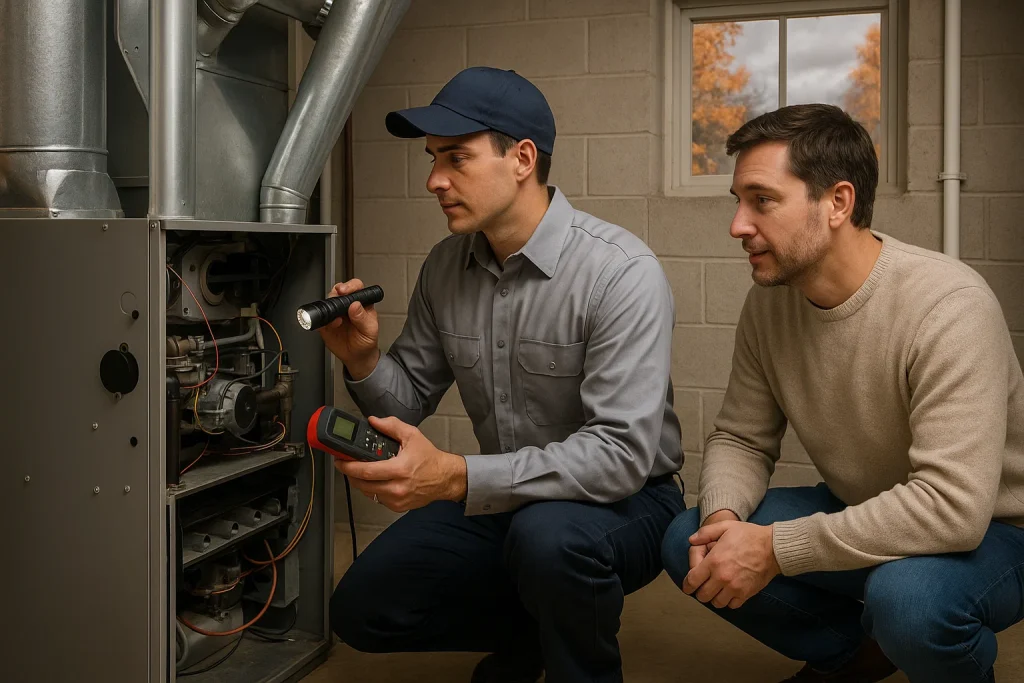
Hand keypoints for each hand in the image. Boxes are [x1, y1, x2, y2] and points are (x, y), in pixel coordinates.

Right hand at [318, 278, 379, 379]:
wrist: (357, 357)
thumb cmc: (366, 342)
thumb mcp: (370, 331)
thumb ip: (363, 318)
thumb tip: (355, 305)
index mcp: (361, 304)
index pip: (356, 288)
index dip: (350, 286)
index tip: (345, 291)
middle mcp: (347, 306)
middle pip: (339, 291)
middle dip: (336, 293)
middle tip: (336, 299)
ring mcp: (335, 313)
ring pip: (328, 302)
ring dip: (329, 307)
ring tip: (336, 319)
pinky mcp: (326, 324)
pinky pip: (320, 318)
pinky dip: (322, 320)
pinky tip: (330, 325)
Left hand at [333, 416, 467, 511]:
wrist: (445, 478)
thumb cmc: (430, 458)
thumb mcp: (412, 436)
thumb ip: (391, 426)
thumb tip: (373, 421)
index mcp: (400, 469)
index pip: (366, 471)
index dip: (348, 466)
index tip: (340, 461)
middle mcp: (397, 487)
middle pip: (362, 485)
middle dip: (350, 474)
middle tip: (345, 465)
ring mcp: (397, 500)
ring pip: (368, 493)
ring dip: (360, 482)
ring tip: (360, 471)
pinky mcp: (398, 507)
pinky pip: (377, 499)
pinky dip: (373, 490)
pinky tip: (376, 480)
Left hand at [682, 520, 779, 609]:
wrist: (773, 547)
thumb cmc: (749, 535)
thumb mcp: (725, 526)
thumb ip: (705, 533)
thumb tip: (691, 540)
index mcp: (714, 561)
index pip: (692, 581)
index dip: (687, 585)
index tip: (687, 587)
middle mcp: (722, 577)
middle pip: (703, 596)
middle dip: (700, 592)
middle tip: (703, 586)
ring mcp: (735, 587)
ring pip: (716, 603)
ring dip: (714, 598)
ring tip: (716, 589)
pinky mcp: (746, 594)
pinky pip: (732, 605)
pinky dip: (728, 601)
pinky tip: (729, 592)